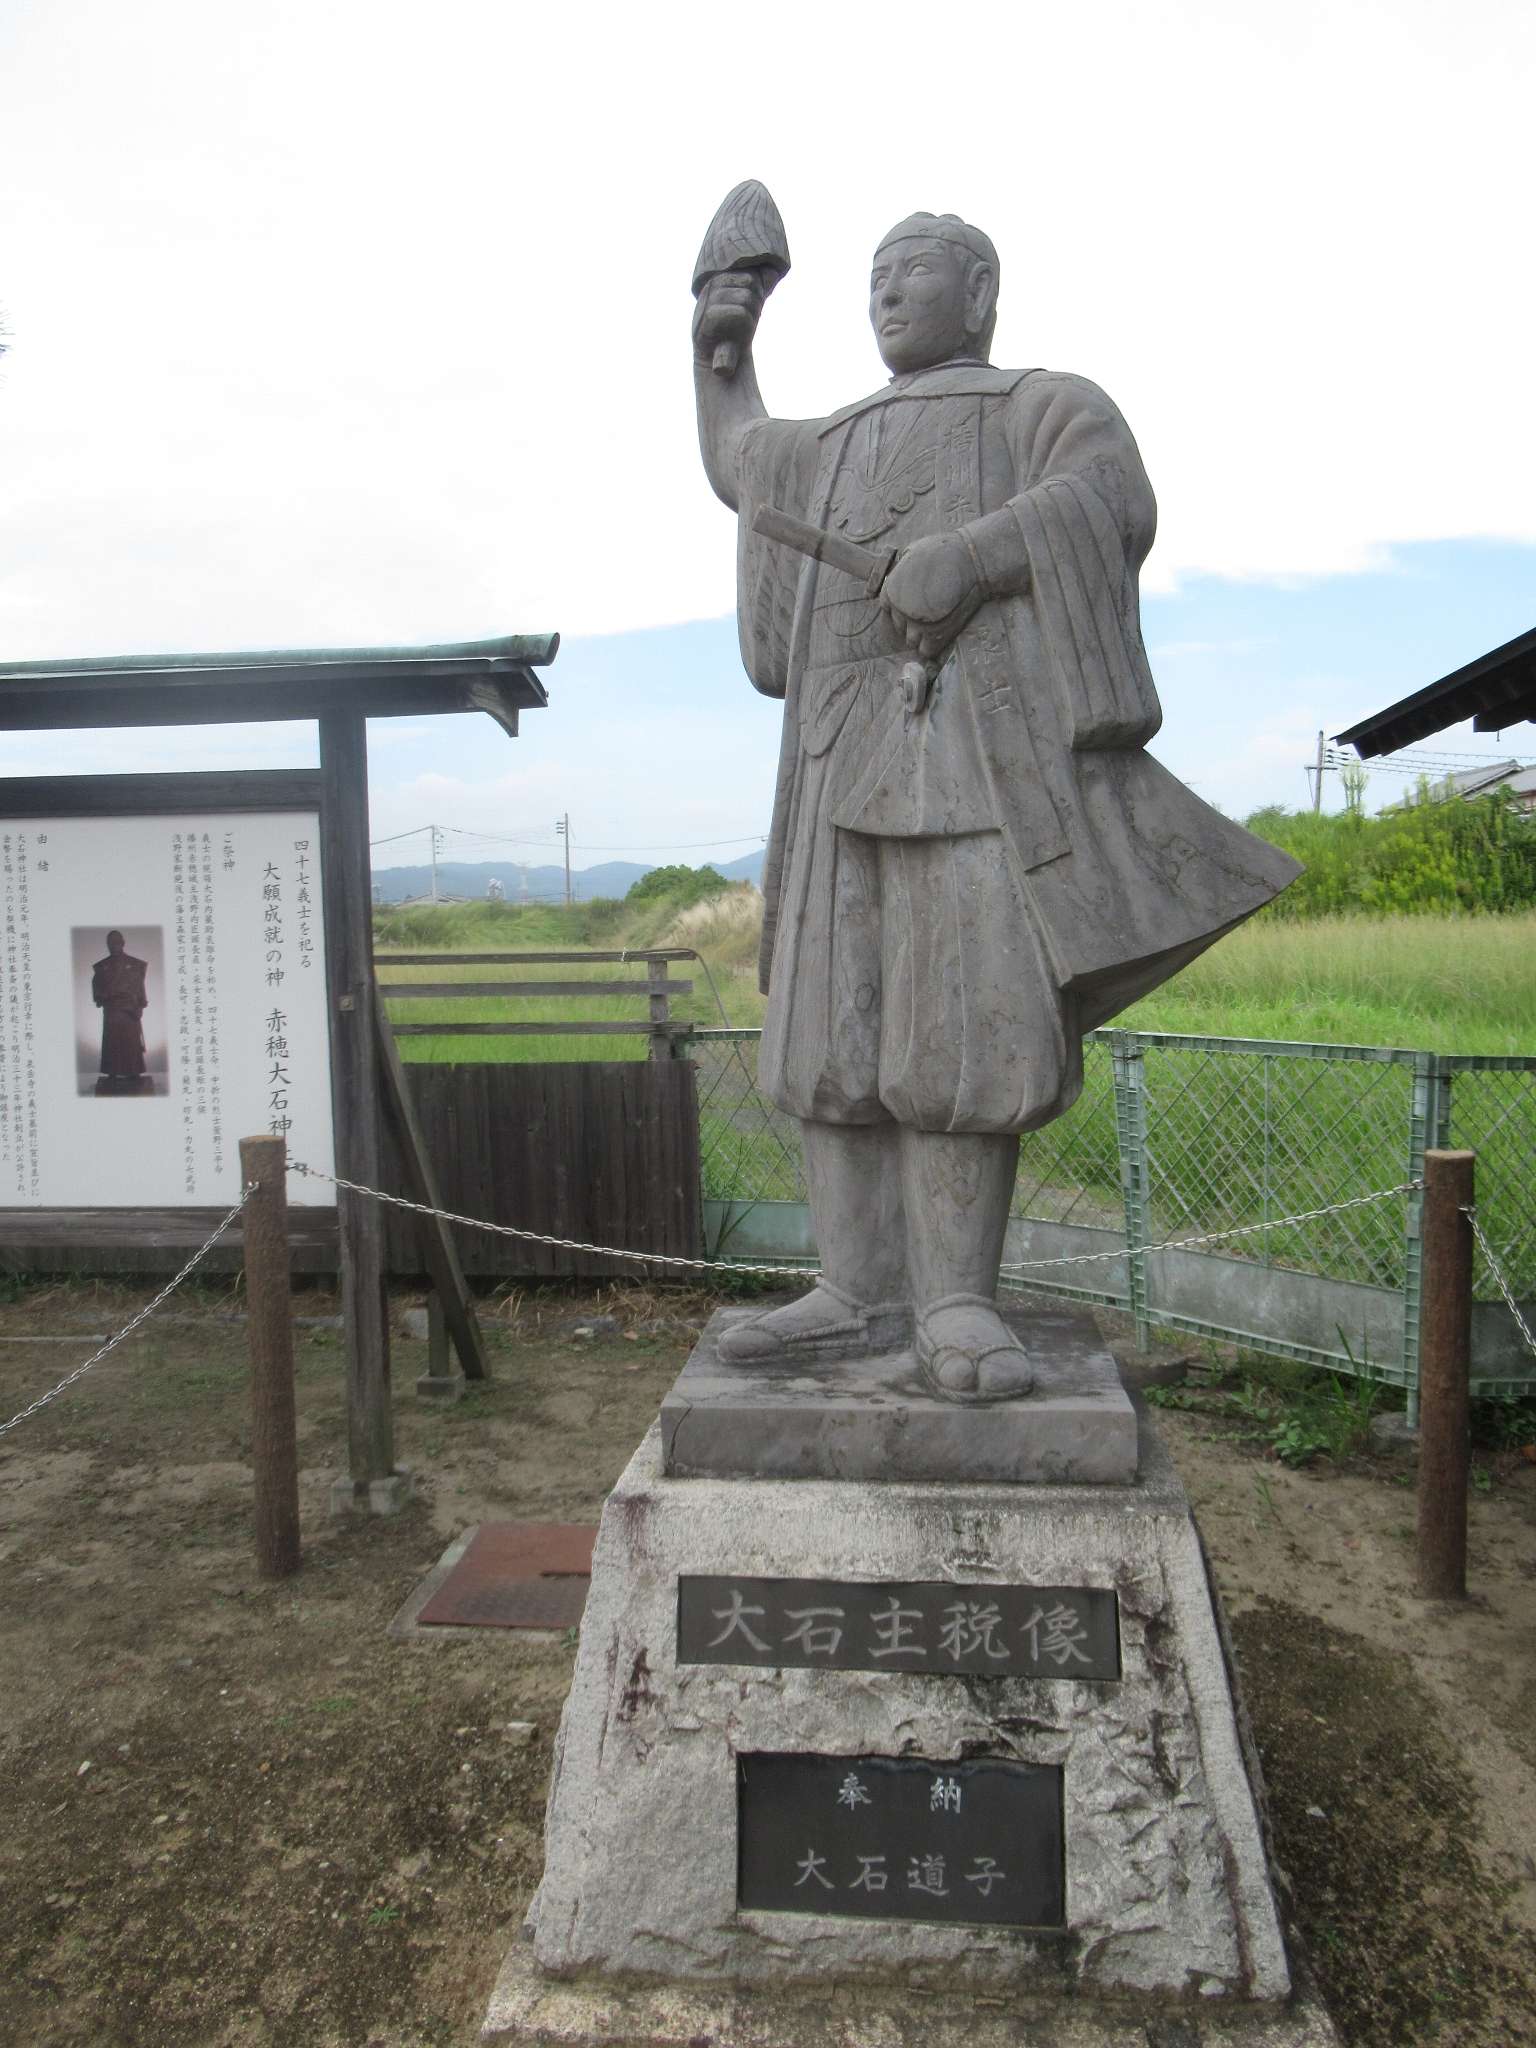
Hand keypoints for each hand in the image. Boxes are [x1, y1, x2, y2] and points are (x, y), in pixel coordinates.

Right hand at [693, 269, 765, 370]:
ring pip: (746, 298)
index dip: (757, 294)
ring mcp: (708, 299)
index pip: (751, 276)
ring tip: (740, 327)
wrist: (721, 360)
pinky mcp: (709, 316)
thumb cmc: (735, 330)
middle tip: (745, 320)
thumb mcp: (749, 305)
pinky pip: (741, 313)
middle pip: (751, 283)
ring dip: (751, 315)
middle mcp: (711, 284)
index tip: (749, 310)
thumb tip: (772, 272)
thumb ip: (758, 287)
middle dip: (755, 303)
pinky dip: (746, 326)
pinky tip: (736, 334)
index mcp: (720, 277)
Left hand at [880, 532, 985, 661]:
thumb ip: (902, 569)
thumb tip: (899, 574)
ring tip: (938, 621)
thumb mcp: (913, 552)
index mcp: (890, 591)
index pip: (888, 607)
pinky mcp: (935, 636)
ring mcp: (916, 625)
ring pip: (911, 640)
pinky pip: (926, 651)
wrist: (972, 560)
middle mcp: (899, 610)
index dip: (903, 604)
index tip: (917, 600)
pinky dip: (933, 645)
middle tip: (932, 609)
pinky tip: (942, 633)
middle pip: (900, 625)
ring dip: (923, 633)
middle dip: (913, 619)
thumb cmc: (945, 551)